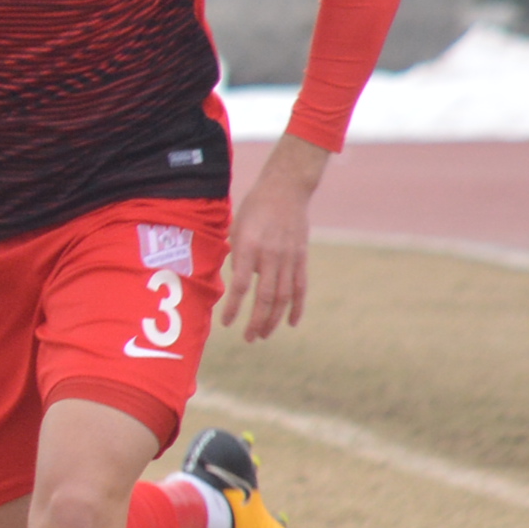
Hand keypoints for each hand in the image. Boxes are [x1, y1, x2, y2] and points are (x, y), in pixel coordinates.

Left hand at [221, 138, 325, 341]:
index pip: (241, 286)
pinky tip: (291, 323)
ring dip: (273, 320)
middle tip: (248, 338)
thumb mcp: (236, 227)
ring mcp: (289, 258)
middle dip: (256, 322)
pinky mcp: (301, 258)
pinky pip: (300, 287)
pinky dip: (297, 307)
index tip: (227, 323)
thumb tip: (236, 282)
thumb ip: (236, 256)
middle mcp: (271, 255)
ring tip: (263, 335)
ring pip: (284, 297)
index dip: (234, 308)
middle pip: (265, 297)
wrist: (285, 189)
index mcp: (250, 247)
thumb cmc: (254, 207)